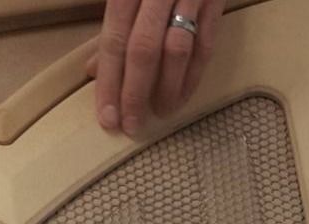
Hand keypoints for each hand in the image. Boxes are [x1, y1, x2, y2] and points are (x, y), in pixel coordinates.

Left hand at [95, 0, 225, 135]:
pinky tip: (181, 97)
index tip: (107, 116)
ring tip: (157, 114)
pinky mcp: (215, 0)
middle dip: (135, 93)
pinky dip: (193, 76)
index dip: (110, 81)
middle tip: (130, 125)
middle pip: (143, 49)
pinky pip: (205, 45)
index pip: (114, 39)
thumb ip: (112, 25)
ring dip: (166, 90)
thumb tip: (93, 69)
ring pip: (176, 50)